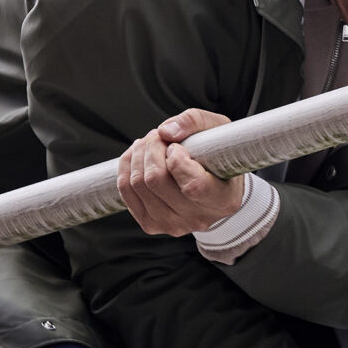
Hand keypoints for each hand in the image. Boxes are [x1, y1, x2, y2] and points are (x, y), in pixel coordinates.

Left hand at [118, 108, 244, 236]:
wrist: (214, 185)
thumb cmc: (219, 156)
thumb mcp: (218, 129)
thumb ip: (195, 122)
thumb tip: (165, 132)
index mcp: (222, 200)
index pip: (192, 186)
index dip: (177, 160)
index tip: (177, 147)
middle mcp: (198, 218)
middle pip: (156, 181)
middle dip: (152, 148)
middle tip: (160, 137)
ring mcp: (173, 225)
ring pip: (138, 183)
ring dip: (138, 154)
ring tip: (151, 144)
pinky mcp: (151, 225)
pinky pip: (126, 190)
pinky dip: (127, 166)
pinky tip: (139, 157)